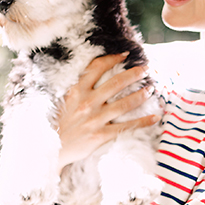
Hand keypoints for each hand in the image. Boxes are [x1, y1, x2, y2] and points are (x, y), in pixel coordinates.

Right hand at [55, 53, 158, 170]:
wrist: (50, 149)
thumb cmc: (56, 124)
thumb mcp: (62, 100)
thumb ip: (77, 89)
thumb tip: (92, 76)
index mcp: (76, 91)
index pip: (97, 67)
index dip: (113, 59)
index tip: (125, 55)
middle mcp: (87, 102)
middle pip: (116, 83)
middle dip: (134, 74)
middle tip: (146, 69)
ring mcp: (95, 119)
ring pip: (124, 104)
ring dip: (141, 95)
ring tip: (150, 89)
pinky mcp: (100, 135)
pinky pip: (126, 127)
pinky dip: (143, 121)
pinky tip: (155, 117)